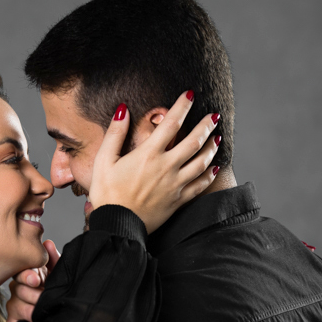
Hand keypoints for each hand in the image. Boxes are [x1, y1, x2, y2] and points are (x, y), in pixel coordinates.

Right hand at [5, 239, 60, 321]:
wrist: (67, 319)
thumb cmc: (60, 293)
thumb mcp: (60, 275)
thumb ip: (54, 260)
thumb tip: (47, 243)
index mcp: (28, 276)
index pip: (20, 272)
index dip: (27, 276)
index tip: (37, 280)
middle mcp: (18, 289)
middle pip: (17, 289)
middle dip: (33, 295)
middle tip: (44, 299)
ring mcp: (14, 306)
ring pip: (15, 306)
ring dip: (30, 311)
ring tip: (42, 314)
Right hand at [88, 92, 220, 232]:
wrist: (116, 226)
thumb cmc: (107, 194)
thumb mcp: (104, 161)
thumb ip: (115, 134)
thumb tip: (123, 110)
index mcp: (148, 154)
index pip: (171, 123)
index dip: (183, 106)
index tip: (190, 94)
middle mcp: (166, 167)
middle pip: (194, 141)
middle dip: (206, 125)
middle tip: (214, 116)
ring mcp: (175, 185)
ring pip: (202, 162)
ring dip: (211, 147)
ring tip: (217, 138)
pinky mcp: (178, 201)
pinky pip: (200, 186)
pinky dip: (209, 175)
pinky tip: (214, 168)